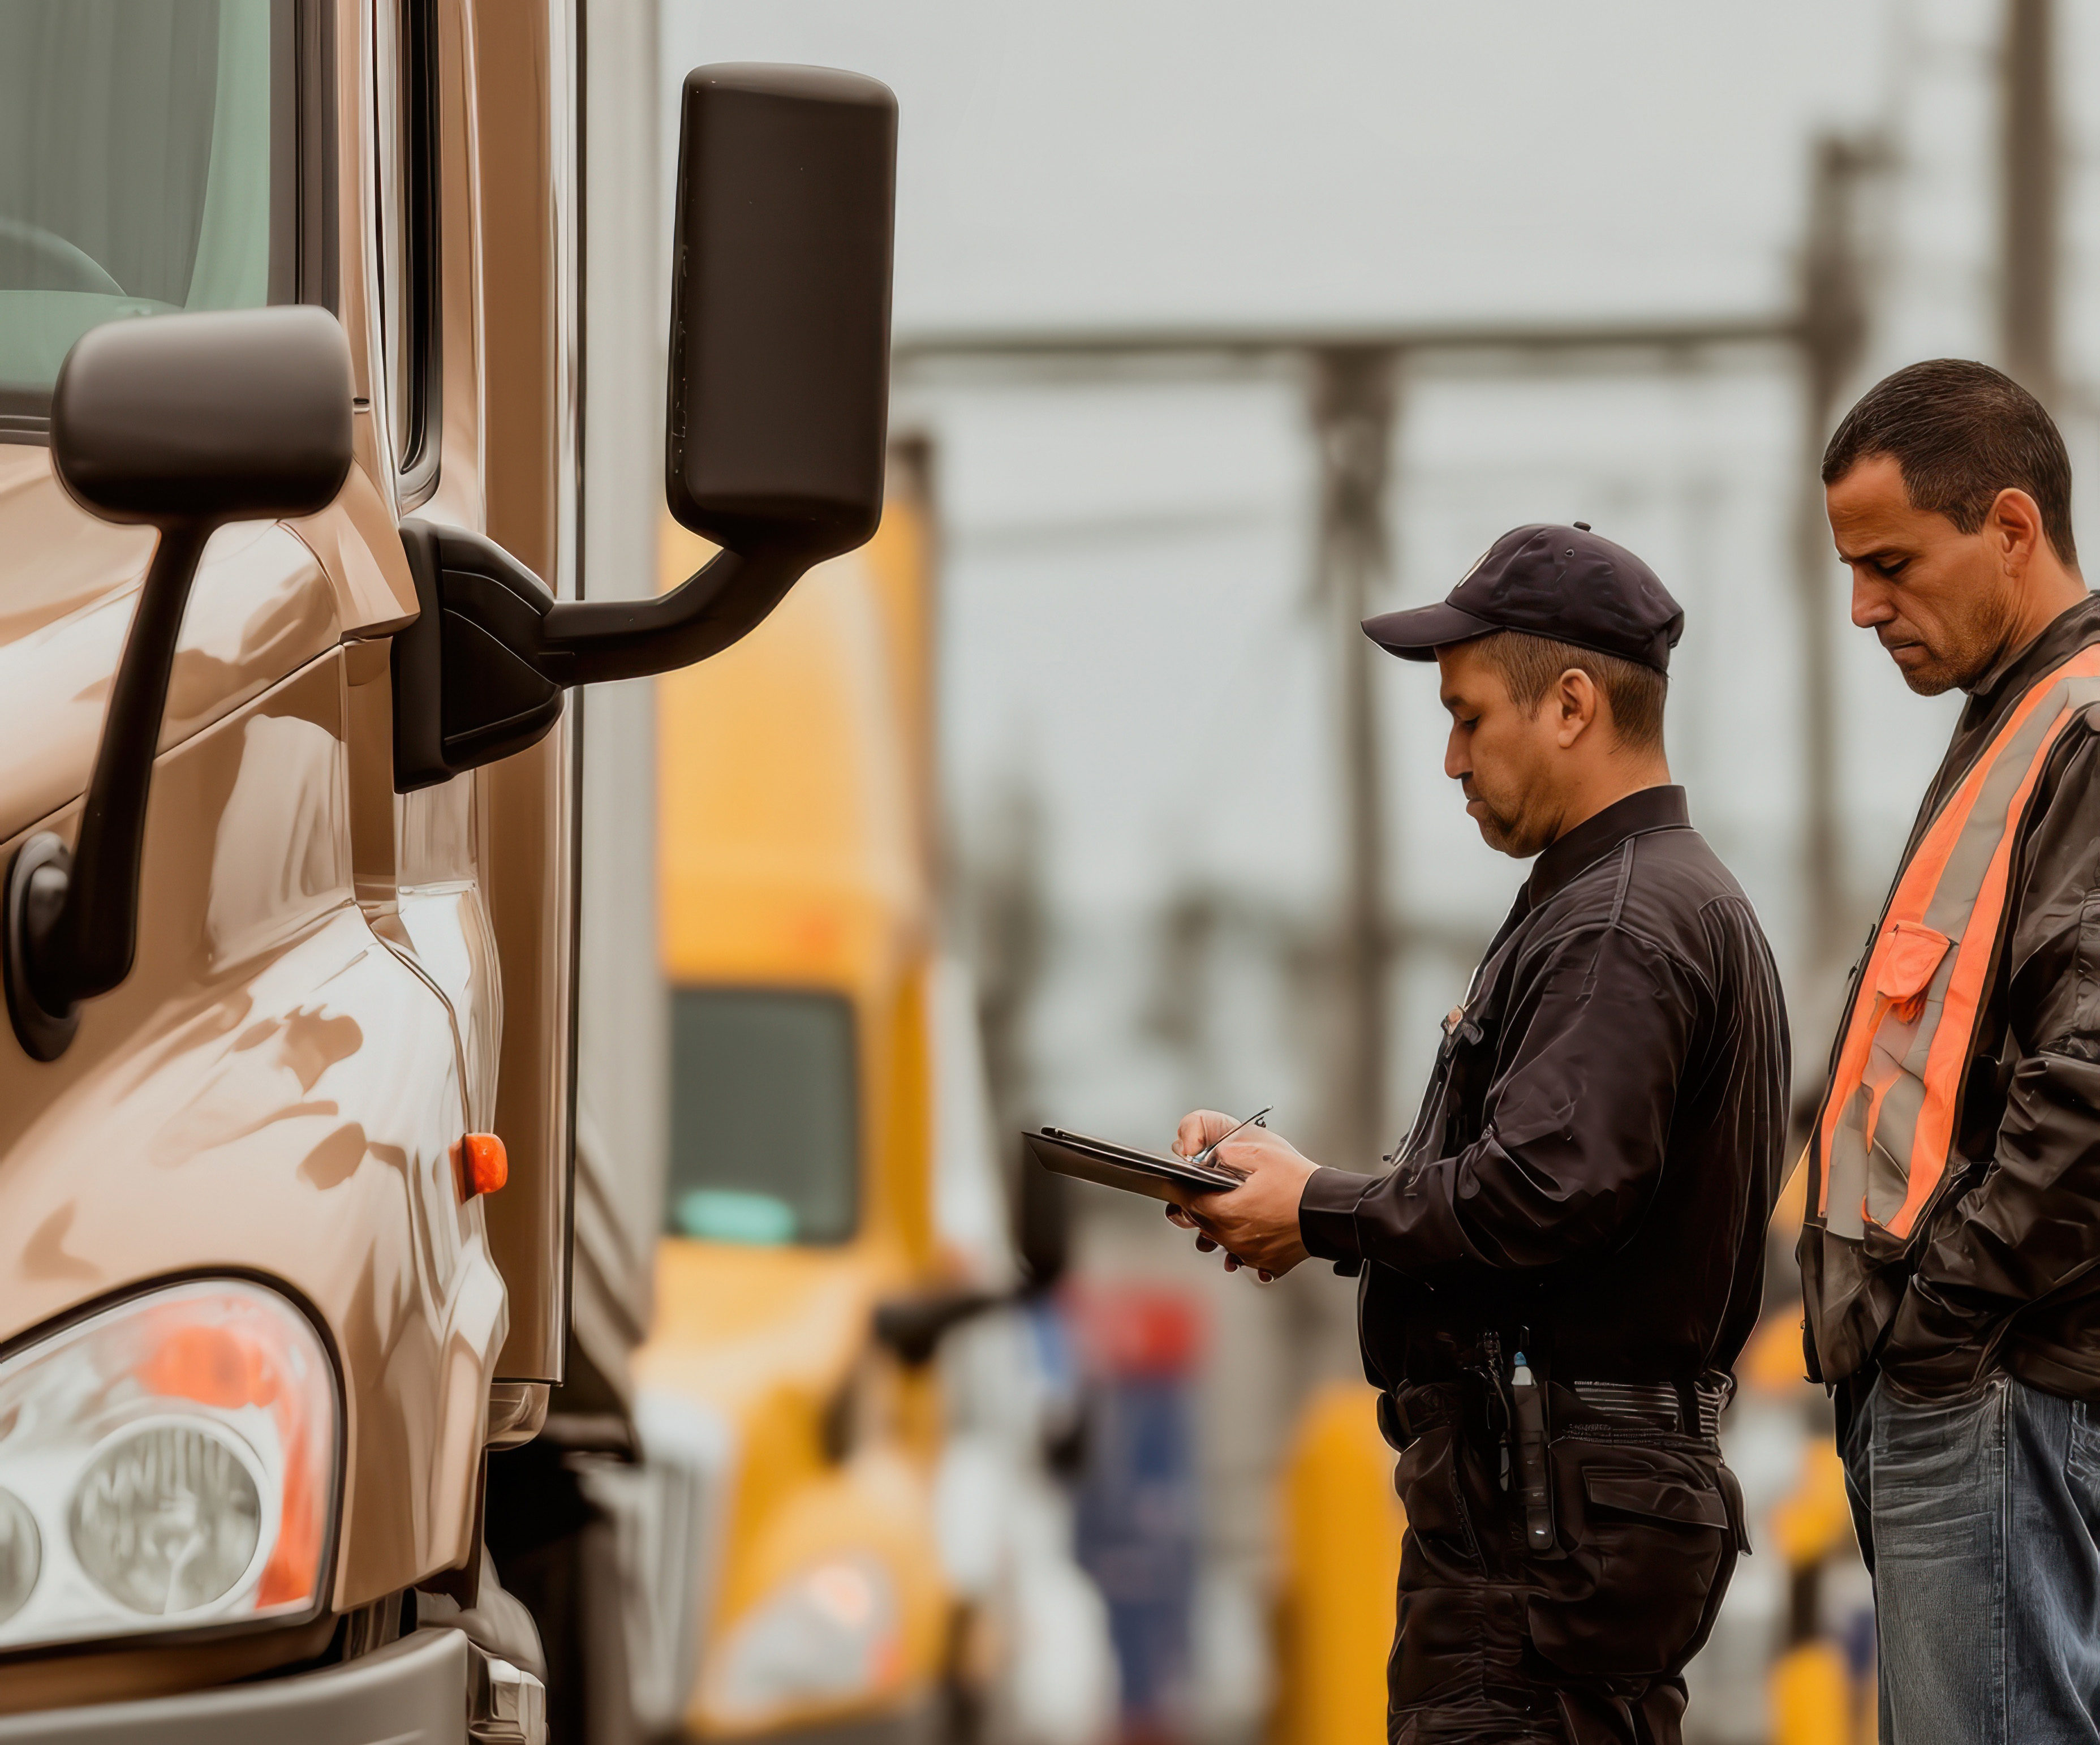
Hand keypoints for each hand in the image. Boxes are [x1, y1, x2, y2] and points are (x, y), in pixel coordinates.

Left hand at [1161, 1108, 1317, 1279]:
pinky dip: (1246, 1241)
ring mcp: (1249, 1254)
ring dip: (1223, 1225)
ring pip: (1221, 1240)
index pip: (1187, 1203)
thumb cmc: (1300, 1184)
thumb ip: (1227, 1153)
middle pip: (1202, 1223)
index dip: (1182, 1191)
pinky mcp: (1266, 1263)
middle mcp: (1233, 1237)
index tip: (1181, 1185)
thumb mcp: (1259, 1154)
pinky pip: (1245, 1255)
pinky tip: (1256, 1228)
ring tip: (1238, 1209)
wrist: (1330, 1210)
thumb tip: (1211, 1156)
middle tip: (1214, 1192)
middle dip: (1203, 1206)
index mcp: (1226, 1211)